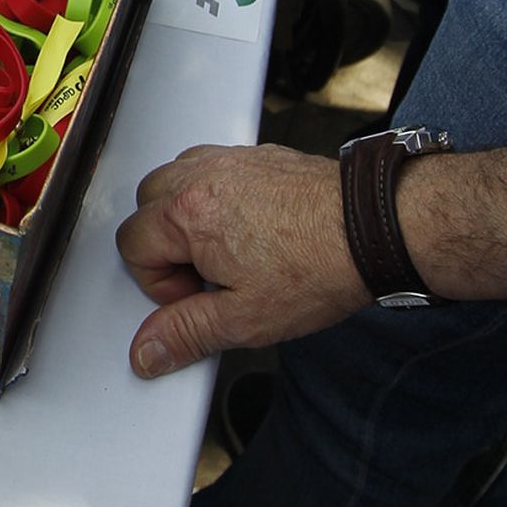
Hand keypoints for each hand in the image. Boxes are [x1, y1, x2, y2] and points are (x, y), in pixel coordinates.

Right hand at [116, 143, 362, 375]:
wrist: (375, 229)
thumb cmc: (319, 267)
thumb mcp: (245, 318)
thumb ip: (186, 333)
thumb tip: (147, 351)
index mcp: (188, 213)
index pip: (132, 245)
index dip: (158, 284)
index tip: (194, 297)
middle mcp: (202, 175)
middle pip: (146, 205)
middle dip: (164, 245)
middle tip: (206, 276)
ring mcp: (231, 159)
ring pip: (174, 179)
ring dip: (183, 215)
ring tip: (223, 250)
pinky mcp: (258, 155)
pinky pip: (212, 166)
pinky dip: (214, 194)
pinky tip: (247, 226)